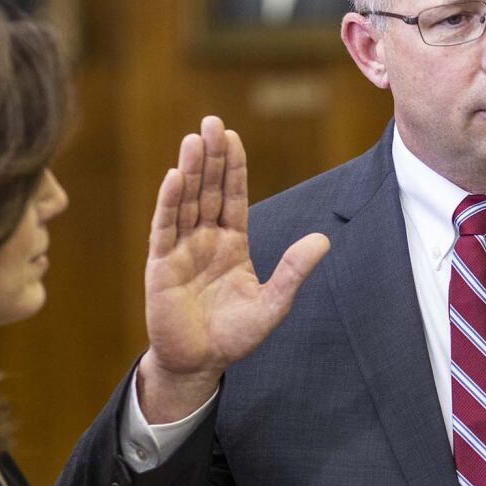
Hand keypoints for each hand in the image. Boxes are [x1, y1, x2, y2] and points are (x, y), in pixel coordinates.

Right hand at [141, 116, 329, 421]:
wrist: (200, 363)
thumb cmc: (234, 335)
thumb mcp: (273, 303)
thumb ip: (294, 271)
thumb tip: (323, 239)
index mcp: (231, 243)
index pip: (232, 197)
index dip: (233, 167)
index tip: (233, 136)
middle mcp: (204, 240)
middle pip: (207, 190)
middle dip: (210, 156)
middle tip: (211, 121)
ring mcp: (181, 250)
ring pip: (186, 202)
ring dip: (189, 170)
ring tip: (193, 139)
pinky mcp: (161, 266)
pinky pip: (165, 228)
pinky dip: (169, 203)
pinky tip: (174, 178)